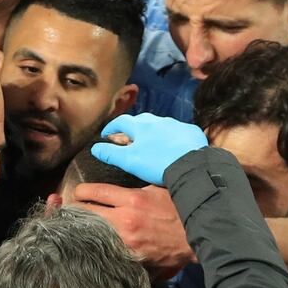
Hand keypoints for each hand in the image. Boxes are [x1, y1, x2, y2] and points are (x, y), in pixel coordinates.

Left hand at [72, 183, 194, 279]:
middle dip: (75, 211)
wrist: (199, 236)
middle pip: (85, 213)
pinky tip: (95, 245)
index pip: (93, 191)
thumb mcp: (156, 189)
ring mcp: (127, 242)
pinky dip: (99, 247)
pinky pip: (107, 250)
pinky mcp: (132, 258)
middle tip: (72, 212)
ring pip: (91, 234)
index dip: (80, 192)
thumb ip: (132, 190)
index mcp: (132, 199)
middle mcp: (126, 220)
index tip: (78, 194)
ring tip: (79, 229)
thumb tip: (110, 191)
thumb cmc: (179, 209)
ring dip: (84, 230)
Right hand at [92, 114, 206, 184]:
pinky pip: (178, 131)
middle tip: (129, 138)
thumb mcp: (129, 161)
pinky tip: (173, 146)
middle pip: (141, 120)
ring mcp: (176, 125)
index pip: (121, 121)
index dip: (112, 127)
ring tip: (151, 142)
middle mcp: (158, 121)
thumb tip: (95, 148)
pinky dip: (172, 136)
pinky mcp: (191, 132)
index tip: (107, 134)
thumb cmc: (157, 164)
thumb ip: (111, 154)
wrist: (191, 166)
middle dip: (133, 127)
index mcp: (141, 126)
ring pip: (160, 124)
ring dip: (153, 130)